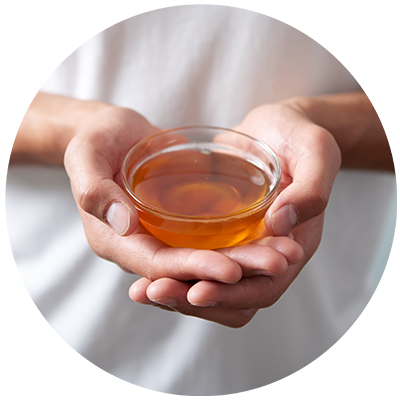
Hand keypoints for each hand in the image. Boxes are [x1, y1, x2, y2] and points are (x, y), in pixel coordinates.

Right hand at [64, 107, 292, 284]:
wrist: (112, 135)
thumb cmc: (94, 140)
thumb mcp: (85, 155)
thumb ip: (93, 189)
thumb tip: (125, 223)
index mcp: (116, 240)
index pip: (159, 266)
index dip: (195, 269)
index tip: (233, 270)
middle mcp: (143, 246)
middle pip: (192, 271)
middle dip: (236, 271)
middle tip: (279, 262)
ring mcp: (164, 236)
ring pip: (208, 260)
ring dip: (248, 261)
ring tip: (287, 253)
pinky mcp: (181, 223)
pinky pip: (213, 241)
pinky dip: (242, 243)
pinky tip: (273, 236)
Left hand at [128, 100, 340, 326]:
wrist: (278, 128)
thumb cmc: (300, 137)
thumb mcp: (315, 152)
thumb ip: (310, 189)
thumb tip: (280, 224)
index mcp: (294, 244)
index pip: (264, 287)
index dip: (232, 295)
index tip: (196, 290)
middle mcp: (266, 253)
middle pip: (232, 297)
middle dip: (193, 299)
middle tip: (153, 292)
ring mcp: (241, 244)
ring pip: (211, 284)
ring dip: (178, 291)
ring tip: (141, 289)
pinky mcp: (221, 232)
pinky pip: (198, 260)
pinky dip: (174, 269)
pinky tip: (145, 266)